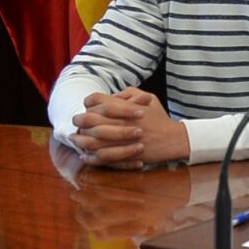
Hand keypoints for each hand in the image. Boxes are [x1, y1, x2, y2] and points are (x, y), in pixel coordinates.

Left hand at [69, 89, 190, 167]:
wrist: (173, 139)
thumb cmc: (160, 118)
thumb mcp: (150, 98)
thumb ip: (130, 93)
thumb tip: (113, 95)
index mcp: (122, 106)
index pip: (94, 99)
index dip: (89, 104)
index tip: (89, 108)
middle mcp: (117, 121)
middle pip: (86, 118)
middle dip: (79, 120)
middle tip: (77, 123)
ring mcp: (117, 139)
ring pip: (88, 139)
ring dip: (79, 139)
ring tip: (75, 139)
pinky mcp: (120, 154)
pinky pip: (97, 156)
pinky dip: (89, 156)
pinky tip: (85, 154)